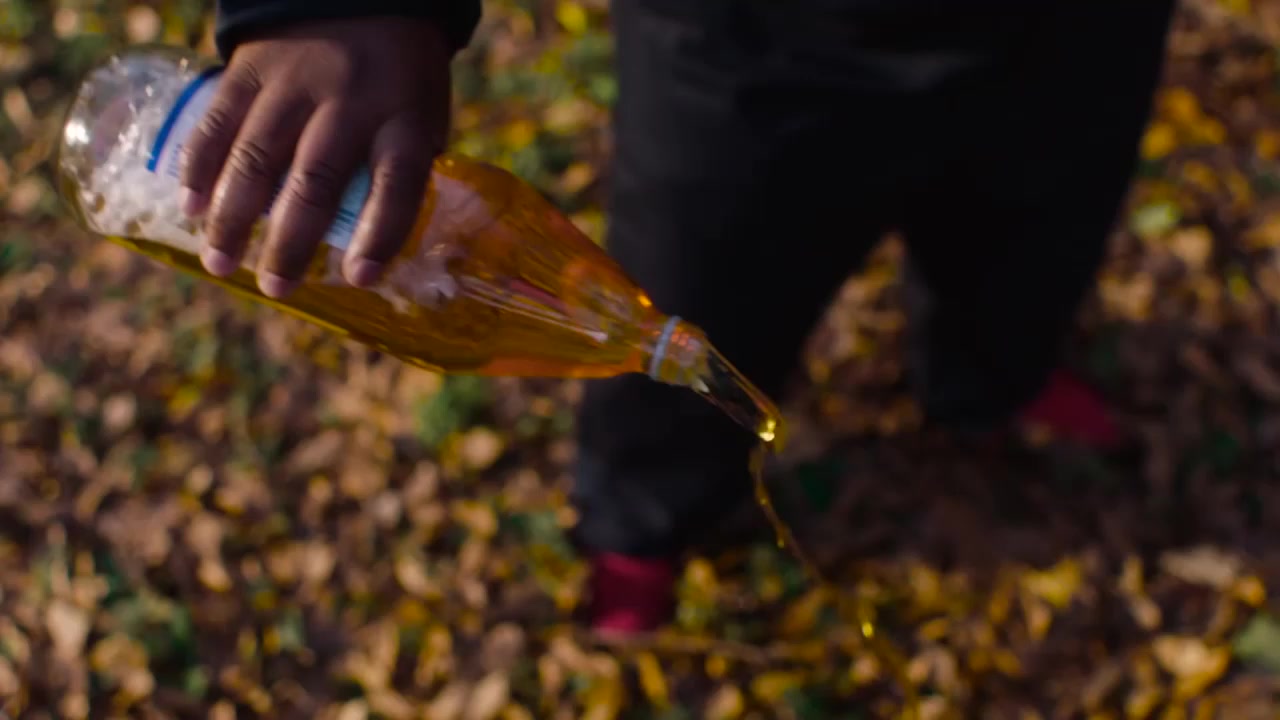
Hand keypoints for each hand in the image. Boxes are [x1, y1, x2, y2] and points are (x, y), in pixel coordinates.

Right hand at [179, 17, 452, 297]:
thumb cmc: (399, 78)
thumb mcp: (424, 117)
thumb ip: (404, 172)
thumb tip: (375, 249)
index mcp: (404, 116)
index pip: (396, 182)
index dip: (379, 234)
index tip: (359, 279)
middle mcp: (350, 101)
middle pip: (316, 179)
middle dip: (291, 241)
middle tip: (276, 288)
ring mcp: (295, 83)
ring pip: (257, 156)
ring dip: (234, 217)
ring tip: (220, 263)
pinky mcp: (251, 68)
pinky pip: (219, 121)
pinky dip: (200, 167)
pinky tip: (191, 207)